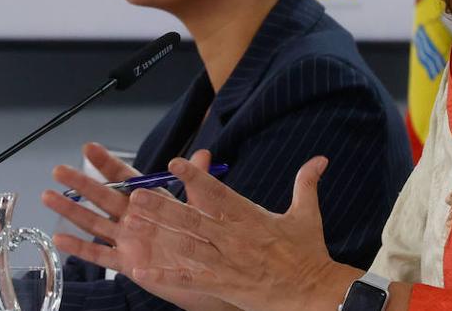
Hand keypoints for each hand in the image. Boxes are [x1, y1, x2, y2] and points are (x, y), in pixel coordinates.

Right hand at [42, 144, 234, 310]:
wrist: (209, 275)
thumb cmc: (203, 239)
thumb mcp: (203, 207)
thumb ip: (198, 180)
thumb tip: (204, 154)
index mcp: (149, 200)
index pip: (124, 178)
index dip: (106, 163)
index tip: (89, 148)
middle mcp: (133, 217)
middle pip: (102, 197)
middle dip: (80, 183)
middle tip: (59, 169)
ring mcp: (127, 239)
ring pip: (93, 223)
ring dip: (71, 211)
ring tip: (48, 196)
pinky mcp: (126, 262)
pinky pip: (99, 255)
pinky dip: (80, 248)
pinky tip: (60, 240)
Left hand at [122, 156, 359, 310]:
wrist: (318, 293)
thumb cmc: (310, 255)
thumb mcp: (308, 215)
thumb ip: (306, 183)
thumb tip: (320, 159)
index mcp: (250, 217)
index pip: (218, 192)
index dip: (195, 177)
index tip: (173, 163)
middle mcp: (235, 237)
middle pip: (194, 218)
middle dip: (164, 206)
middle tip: (137, 194)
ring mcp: (228, 262)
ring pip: (187, 245)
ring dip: (159, 234)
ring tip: (131, 224)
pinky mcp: (225, 285)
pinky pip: (190, 279)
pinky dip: (165, 274)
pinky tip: (141, 270)